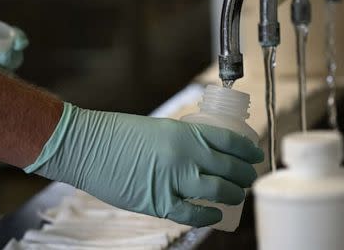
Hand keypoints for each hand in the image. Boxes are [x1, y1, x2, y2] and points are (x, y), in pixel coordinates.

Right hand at [26, 102, 263, 226]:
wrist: (88, 147)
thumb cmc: (118, 134)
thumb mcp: (159, 128)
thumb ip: (182, 141)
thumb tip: (201, 155)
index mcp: (185, 133)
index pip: (229, 141)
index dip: (247, 150)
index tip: (255, 154)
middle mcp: (185, 156)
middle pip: (229, 168)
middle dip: (245, 174)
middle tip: (248, 177)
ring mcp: (174, 180)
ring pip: (218, 191)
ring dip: (233, 194)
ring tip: (237, 194)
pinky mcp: (159, 202)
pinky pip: (193, 213)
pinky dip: (208, 215)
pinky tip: (215, 214)